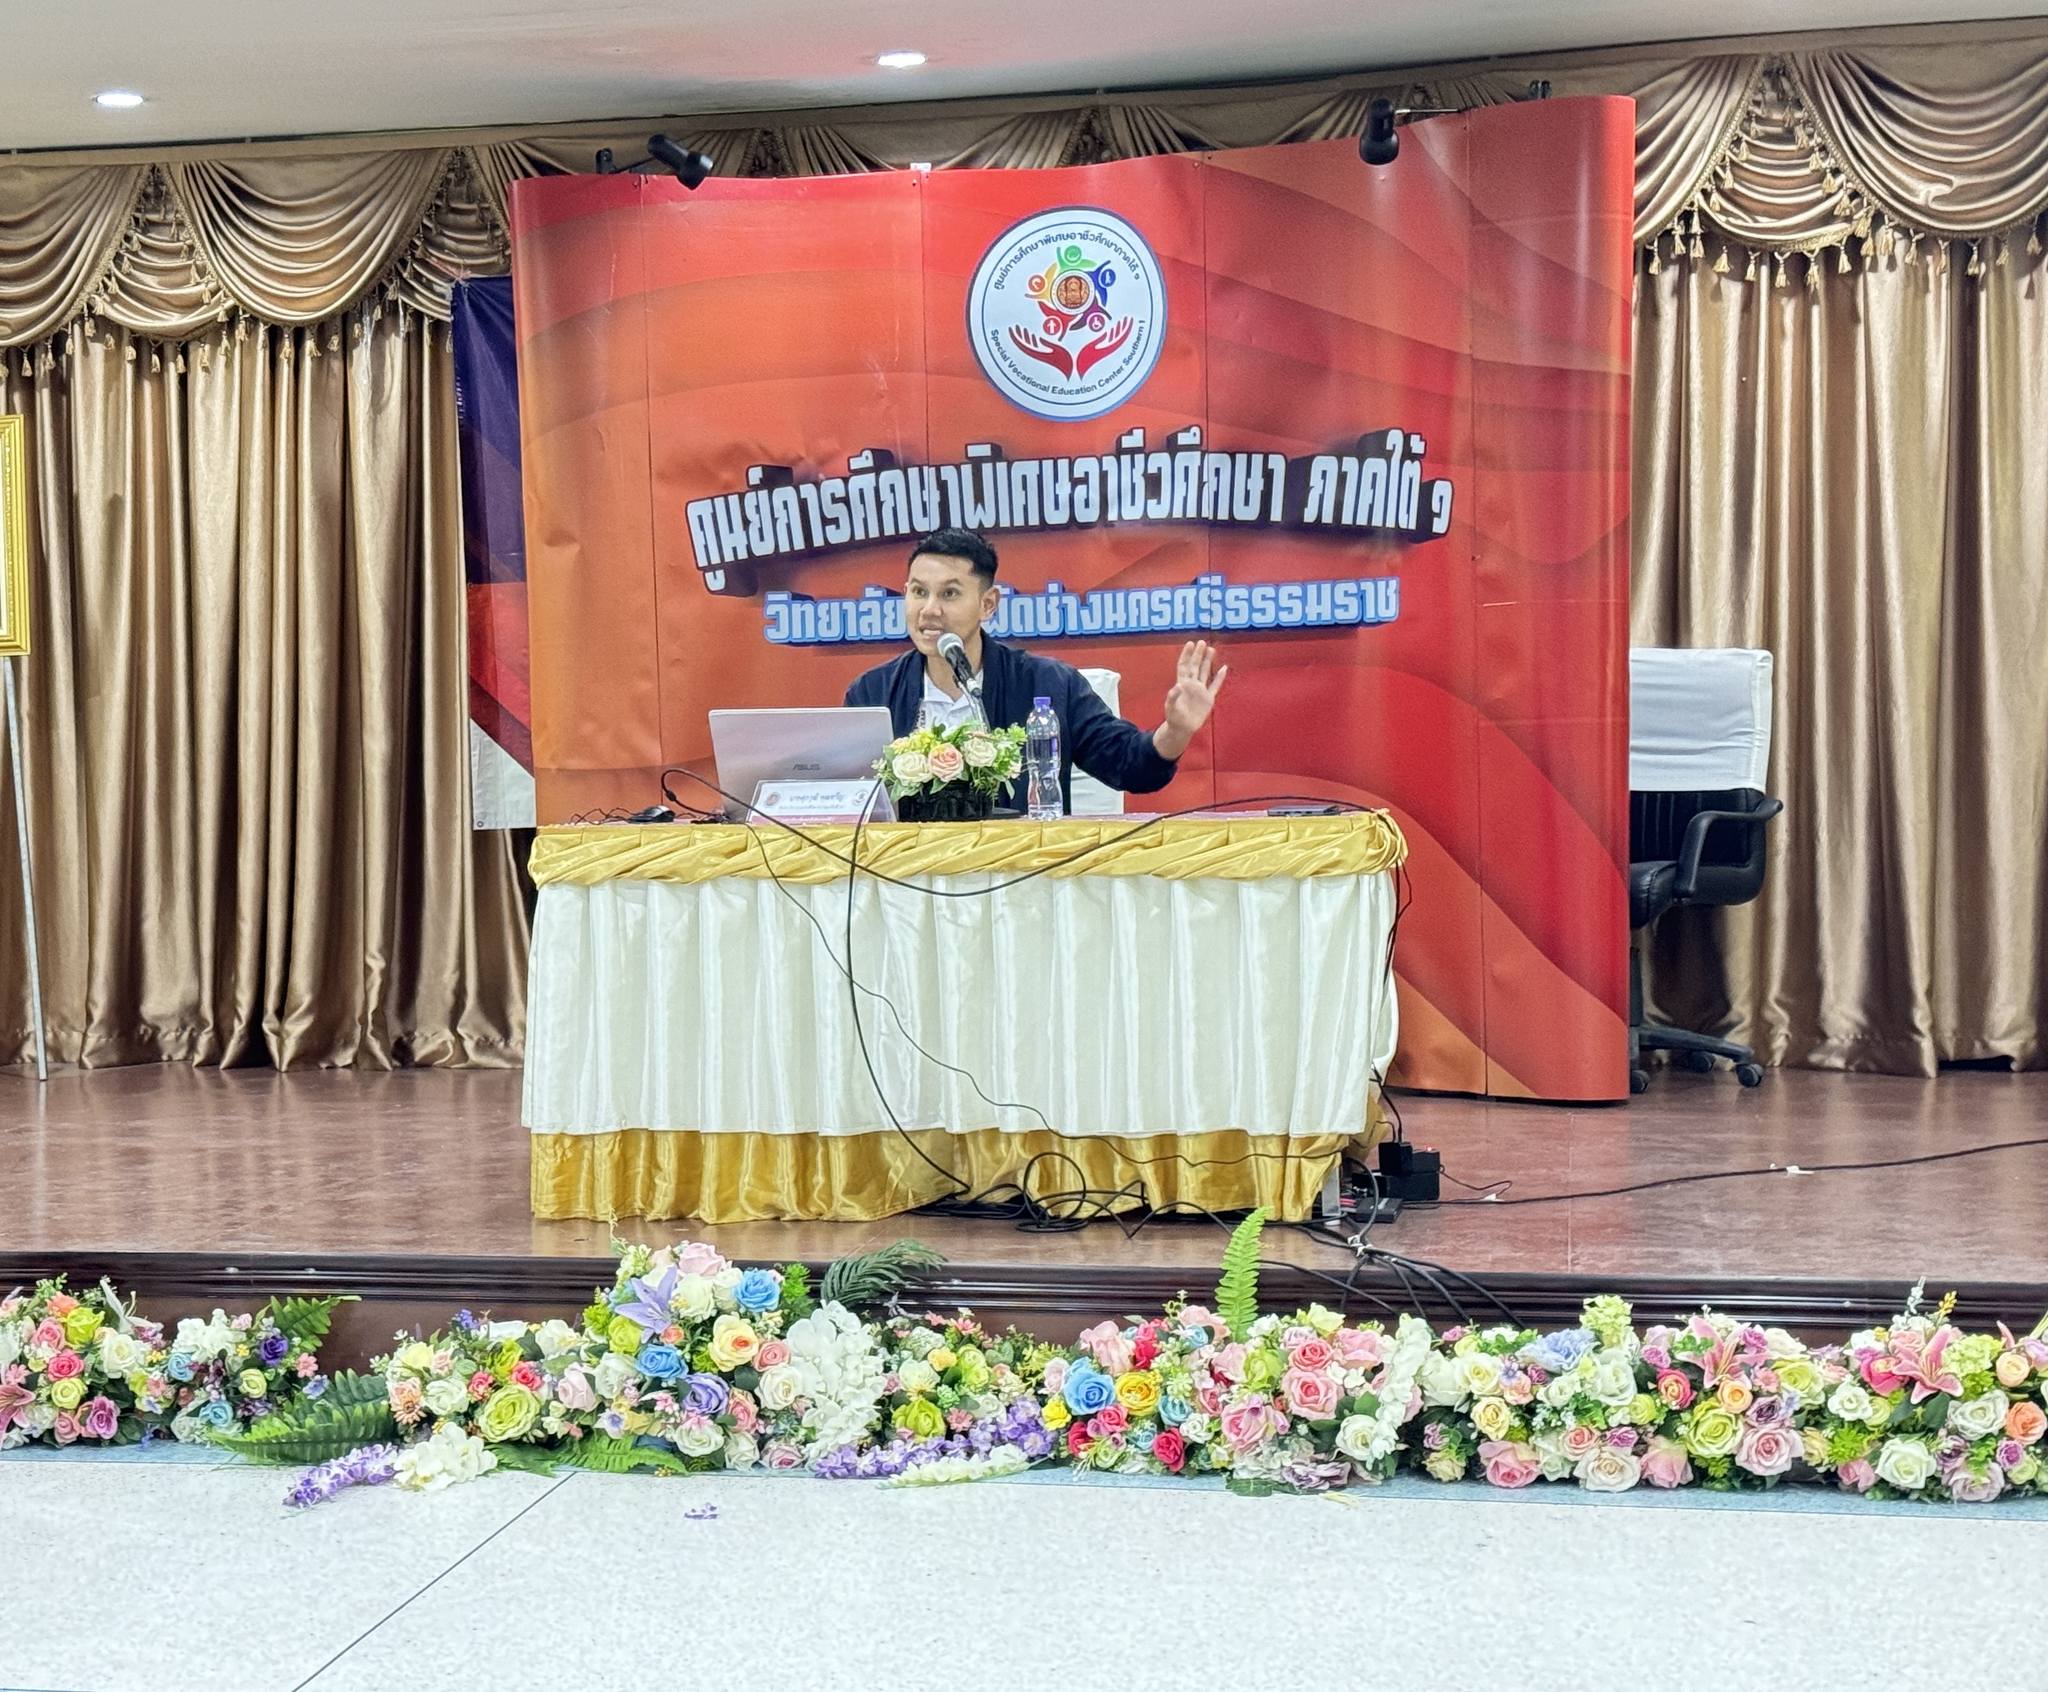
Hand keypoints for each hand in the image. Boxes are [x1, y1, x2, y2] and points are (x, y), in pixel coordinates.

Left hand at [1154, 641, 1228, 760]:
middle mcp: (1192, 684)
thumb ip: (1173, 697)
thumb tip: (1177, 686)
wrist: (1182, 728)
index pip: (1184, 666)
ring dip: (1208, 661)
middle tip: (1202, 642)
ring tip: (1211, 649)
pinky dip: (1220, 677)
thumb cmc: (1174, 717)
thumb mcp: (1170, 707)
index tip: (1190, 644)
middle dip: (1198, 654)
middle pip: (1195, 666)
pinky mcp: (1208, 698)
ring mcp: (1200, 690)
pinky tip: (1224, 668)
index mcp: (1182, 684)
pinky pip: (1215, 685)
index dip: (1186, 655)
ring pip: (1205, 672)